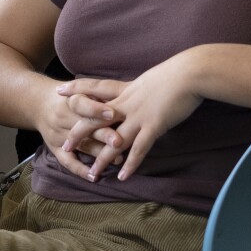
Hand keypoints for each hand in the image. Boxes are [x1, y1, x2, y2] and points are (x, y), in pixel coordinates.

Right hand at [36, 79, 124, 181]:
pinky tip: (94, 177)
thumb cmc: (69, 96)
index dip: (96, 109)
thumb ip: (99, 95)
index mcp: (70, 100)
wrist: (39, 103)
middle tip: (119, 141)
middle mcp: (62, 117)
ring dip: (98, 153)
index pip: (81, 104)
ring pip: (79, 145)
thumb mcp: (80, 89)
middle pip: (84, 127)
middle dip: (103, 135)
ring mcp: (58, 134)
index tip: (113, 113)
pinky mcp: (54, 148)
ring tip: (118, 160)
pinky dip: (80, 170)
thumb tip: (125, 98)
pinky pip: (66, 161)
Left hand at [58, 54, 201, 181]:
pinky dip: (130, 164)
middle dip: (79, 132)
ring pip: (114, 140)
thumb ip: (140, 90)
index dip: (77, 89)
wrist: (190, 73)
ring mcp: (139, 115)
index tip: (60, 91)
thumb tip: (138, 93)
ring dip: (103, 159)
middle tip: (65, 145)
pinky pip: (139, 149)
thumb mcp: (151, 79)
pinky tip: (123, 177)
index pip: (95, 87)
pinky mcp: (154, 125)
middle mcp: (127, 102)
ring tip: (92, 174)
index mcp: (127, 89)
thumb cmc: (176, 73)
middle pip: (96, 118)